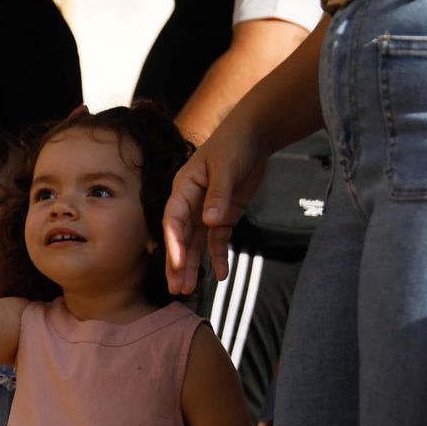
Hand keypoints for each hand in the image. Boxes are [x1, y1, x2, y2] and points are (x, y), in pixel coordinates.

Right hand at [163, 115, 268, 295]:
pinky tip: (221, 274)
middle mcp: (191, 203)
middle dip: (177, 262)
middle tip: (176, 288)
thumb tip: (210, 222)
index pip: (174, 219)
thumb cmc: (233, 145)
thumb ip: (218, 195)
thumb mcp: (226, 168)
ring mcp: (207, 211)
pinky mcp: (223, 216)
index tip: (177, 264)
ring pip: (196, 243)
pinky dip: (218, 257)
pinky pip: (218, 240)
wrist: (253, 136)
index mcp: (184, 188)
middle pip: (181, 237)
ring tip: (188, 289)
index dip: (174, 243)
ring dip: (193, 265)